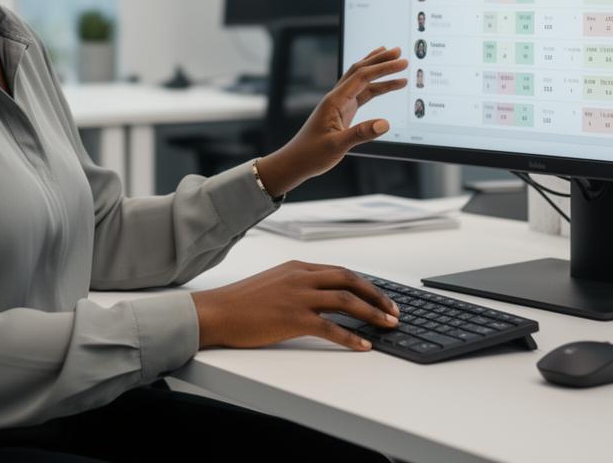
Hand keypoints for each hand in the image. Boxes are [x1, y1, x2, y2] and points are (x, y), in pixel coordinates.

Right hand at [191, 260, 399, 350]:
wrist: (219, 311)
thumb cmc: (243, 301)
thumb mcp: (275, 282)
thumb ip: (299, 284)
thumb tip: (324, 296)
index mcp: (298, 267)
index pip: (341, 271)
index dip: (365, 284)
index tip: (381, 297)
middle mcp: (302, 277)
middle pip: (349, 280)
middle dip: (376, 296)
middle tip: (394, 310)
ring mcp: (298, 296)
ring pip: (346, 301)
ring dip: (371, 314)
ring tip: (387, 326)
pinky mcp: (293, 318)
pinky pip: (330, 328)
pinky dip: (351, 337)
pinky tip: (363, 345)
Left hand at [255, 46, 407, 197]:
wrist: (296, 161)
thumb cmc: (311, 154)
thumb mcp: (336, 146)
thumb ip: (361, 134)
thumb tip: (385, 124)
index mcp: (334, 101)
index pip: (362, 77)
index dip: (383, 68)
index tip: (401, 63)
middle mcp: (337, 98)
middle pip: (360, 71)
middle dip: (380, 61)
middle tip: (399, 52)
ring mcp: (339, 104)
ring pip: (361, 81)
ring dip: (378, 71)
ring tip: (396, 63)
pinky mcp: (342, 112)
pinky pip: (361, 94)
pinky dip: (375, 87)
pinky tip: (385, 86)